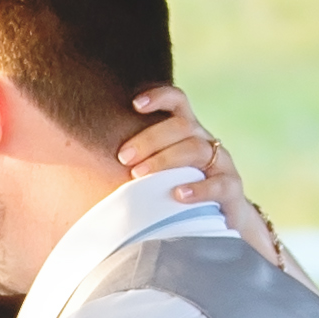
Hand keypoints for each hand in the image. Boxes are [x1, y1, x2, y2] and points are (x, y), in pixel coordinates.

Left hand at [122, 87, 278, 262]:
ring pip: (196, 150)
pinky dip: (197, 188)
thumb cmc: (177, 191)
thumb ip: (137, 159)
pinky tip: (177, 194)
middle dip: (149, 139)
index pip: (177, 101)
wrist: (221, 220)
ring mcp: (221, 163)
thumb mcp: (159, 169)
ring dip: (164, 160)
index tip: (134, 105)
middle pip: (181, 127)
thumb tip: (87, 156)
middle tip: (123, 158)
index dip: (158, 97)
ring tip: (140, 176)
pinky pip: (217, 184)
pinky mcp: (231, 188)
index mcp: (188, 131)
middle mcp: (206, 141)